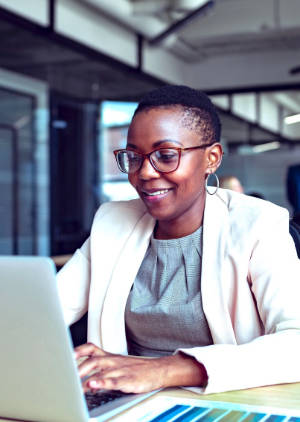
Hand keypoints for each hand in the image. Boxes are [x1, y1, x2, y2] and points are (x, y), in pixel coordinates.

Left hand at [75, 343, 206, 392]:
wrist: (157, 370)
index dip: (77, 351)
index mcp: (109, 356)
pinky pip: (112, 380)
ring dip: (85, 375)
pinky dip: (101, 382)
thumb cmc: (135, 368)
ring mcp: (119, 370)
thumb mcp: (117, 364)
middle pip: (91, 360)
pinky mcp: (127, 380)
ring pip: (100, 369)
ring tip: (74, 381)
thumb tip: (83, 381)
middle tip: (64, 375)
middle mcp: (112, 361)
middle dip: (77, 368)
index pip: (90, 348)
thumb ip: (100, 370)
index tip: (63, 354)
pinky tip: (92, 385)